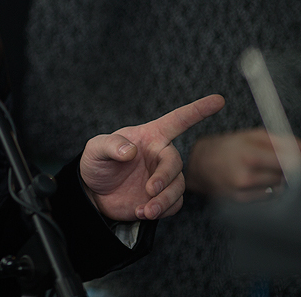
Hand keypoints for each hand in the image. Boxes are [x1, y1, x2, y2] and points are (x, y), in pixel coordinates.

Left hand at [78, 94, 224, 220]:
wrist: (95, 193)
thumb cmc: (97, 164)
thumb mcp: (95, 149)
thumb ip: (110, 145)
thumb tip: (129, 150)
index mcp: (149, 136)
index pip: (177, 120)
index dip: (197, 110)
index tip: (218, 100)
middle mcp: (160, 155)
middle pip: (175, 163)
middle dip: (165, 177)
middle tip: (150, 189)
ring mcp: (163, 177)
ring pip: (177, 187)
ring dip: (163, 200)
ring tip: (145, 209)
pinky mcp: (164, 197)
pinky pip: (174, 204)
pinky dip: (161, 210)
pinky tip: (142, 211)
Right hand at [185, 128, 296, 200]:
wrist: (198, 165)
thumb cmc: (226, 147)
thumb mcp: (250, 135)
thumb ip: (280, 140)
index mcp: (248, 155)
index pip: (287, 162)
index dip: (296, 160)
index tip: (297, 158)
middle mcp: (245, 176)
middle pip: (285, 177)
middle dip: (286, 168)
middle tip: (274, 162)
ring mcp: (243, 192)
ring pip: (278, 187)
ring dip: (276, 179)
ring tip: (260, 170)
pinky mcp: (241, 202)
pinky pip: (268, 196)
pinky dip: (266, 188)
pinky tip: (254, 180)